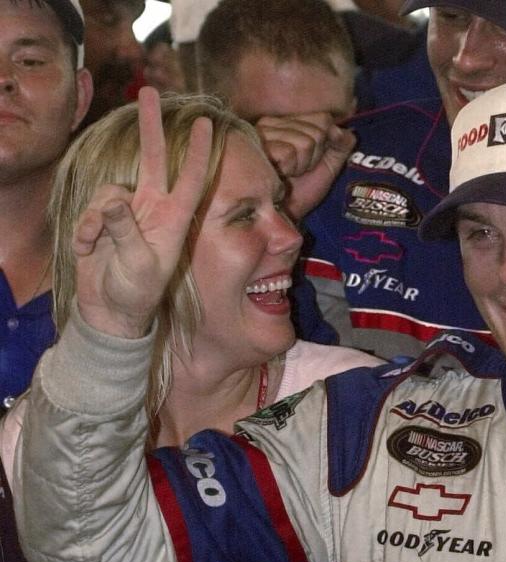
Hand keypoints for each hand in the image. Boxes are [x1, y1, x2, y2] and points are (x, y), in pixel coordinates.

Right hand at [73, 87, 212, 338]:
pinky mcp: (104, 219)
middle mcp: (153, 210)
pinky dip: (85, 230)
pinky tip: (87, 250)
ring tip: (95, 245)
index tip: (206, 122)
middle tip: (149, 90)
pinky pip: (91, 211)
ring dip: (97, 219)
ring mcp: (128, 213)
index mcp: (173, 221)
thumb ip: (126, 231)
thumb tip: (115, 201)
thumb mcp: (136, 266)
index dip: (198, 152)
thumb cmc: (134, 295)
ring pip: (109, 192)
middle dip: (150, 126)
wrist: (109, 312)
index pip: (191, 180)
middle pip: (154, 159)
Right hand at [256, 111, 355, 219]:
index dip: (324, 144)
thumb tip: (348, 132)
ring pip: (305, 142)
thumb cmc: (301, 192)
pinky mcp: (260, 145)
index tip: (311, 160)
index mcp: (289, 123)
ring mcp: (265, 131)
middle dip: (313, 156)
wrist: (283, 213)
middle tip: (299, 170)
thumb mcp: (327, 167)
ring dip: (302, 164)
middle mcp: (274, 122)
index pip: (323, 118)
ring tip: (289, 173)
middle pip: (316, 130)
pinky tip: (280, 173)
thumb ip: (340, 147)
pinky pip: (291, 151)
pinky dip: (291, 167)